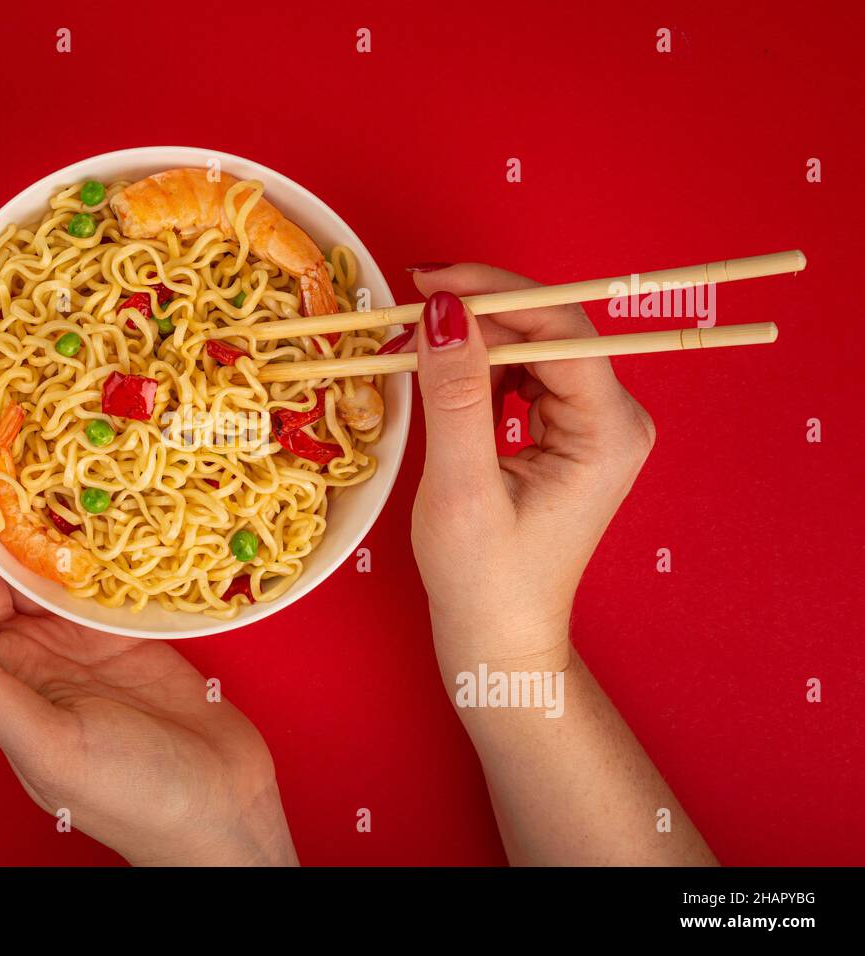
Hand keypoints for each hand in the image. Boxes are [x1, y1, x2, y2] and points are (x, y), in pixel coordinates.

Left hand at [0, 445, 296, 865]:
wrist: (219, 814)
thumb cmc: (135, 797)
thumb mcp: (54, 748)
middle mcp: (22, 652)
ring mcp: (71, 636)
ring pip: (30, 558)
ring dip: (16, 506)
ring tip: (10, 443)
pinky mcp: (119, 627)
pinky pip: (85, 567)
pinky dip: (76, 528)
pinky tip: (74, 485)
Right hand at [406, 264, 655, 678]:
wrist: (497, 638)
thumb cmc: (484, 579)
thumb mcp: (462, 487)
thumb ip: (454, 396)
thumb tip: (441, 310)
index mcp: (609, 431)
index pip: (559, 328)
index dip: (494, 294)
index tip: (425, 283)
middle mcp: (613, 418)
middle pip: (547, 330)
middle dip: (475, 316)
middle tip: (403, 312)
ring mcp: (591, 425)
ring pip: (530, 347)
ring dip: (470, 342)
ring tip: (409, 347)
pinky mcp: (563, 433)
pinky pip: (521, 375)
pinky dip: (476, 370)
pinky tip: (438, 379)